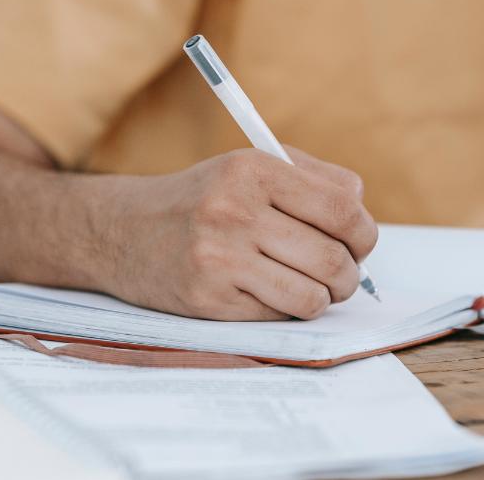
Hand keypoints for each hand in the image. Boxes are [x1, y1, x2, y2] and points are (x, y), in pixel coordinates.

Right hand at [98, 147, 377, 320]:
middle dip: (348, 275)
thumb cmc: (199, 200)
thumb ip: (311, 178)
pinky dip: (285, 309)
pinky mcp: (208, 298)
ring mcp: (219, 257)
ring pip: (312, 295)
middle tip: (340, 276)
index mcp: (252, 170)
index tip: (360, 244)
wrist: (121, 231)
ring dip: (323, 299)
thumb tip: (361, 208)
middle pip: (332, 258)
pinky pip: (277, 315)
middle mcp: (234, 210)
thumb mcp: (247, 168)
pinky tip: (268, 294)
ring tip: (312, 289)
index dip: (363, 234)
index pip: (342, 208)